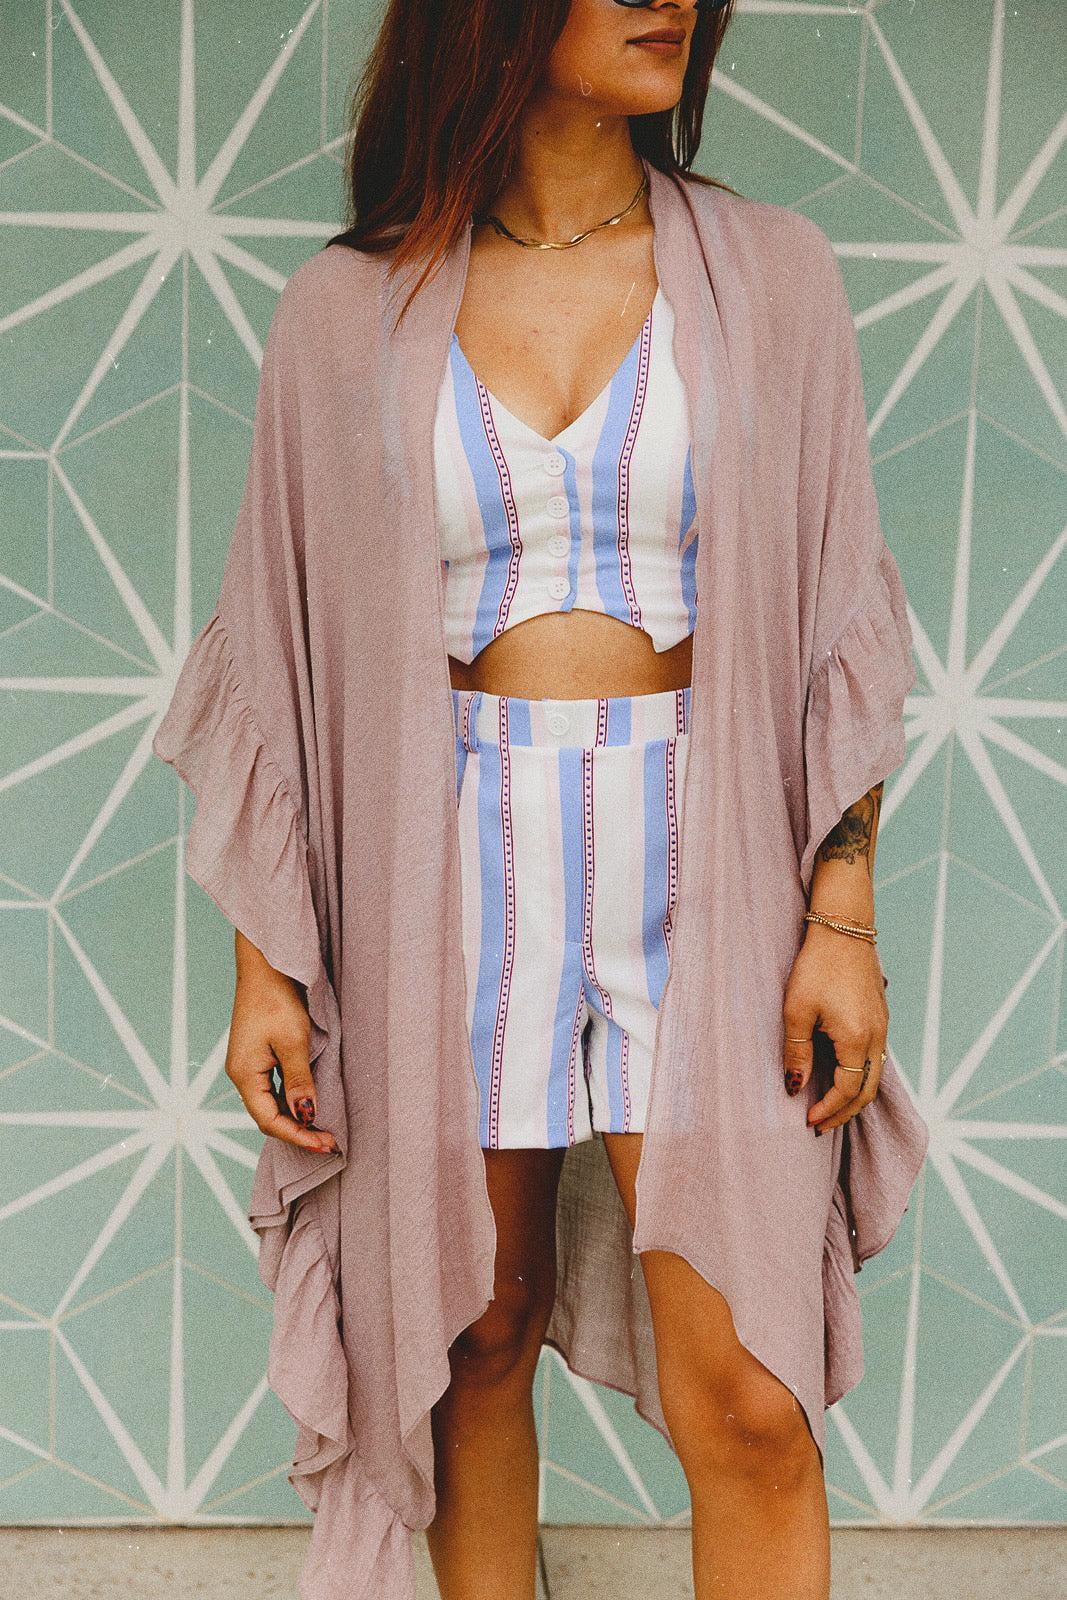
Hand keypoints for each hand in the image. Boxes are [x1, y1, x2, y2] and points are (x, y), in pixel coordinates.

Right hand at [225, 962, 338, 1153]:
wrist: (266, 966)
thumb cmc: (277, 999)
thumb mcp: (293, 1042)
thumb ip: (298, 1081)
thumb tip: (305, 1116)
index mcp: (244, 1075)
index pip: (269, 1120)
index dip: (297, 1136)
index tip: (325, 1144)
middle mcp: (242, 1074)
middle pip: (268, 1116)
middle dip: (297, 1132)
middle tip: (329, 1141)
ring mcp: (248, 1065)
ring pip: (271, 1104)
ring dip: (295, 1118)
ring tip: (323, 1129)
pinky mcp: (257, 1055)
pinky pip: (273, 1088)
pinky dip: (291, 1101)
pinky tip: (308, 1105)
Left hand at [781, 921, 887, 1134]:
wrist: (843, 928)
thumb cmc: (817, 967)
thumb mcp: (797, 1011)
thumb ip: (797, 1052)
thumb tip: (795, 1087)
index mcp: (858, 1040)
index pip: (847, 1091)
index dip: (828, 1110)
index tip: (808, 1121)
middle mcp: (877, 1037)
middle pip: (867, 1090)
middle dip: (844, 1112)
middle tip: (821, 1125)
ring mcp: (883, 1026)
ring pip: (874, 1076)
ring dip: (854, 1097)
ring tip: (830, 1108)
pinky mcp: (880, 1016)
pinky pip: (875, 1058)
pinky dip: (860, 1077)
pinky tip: (842, 1077)